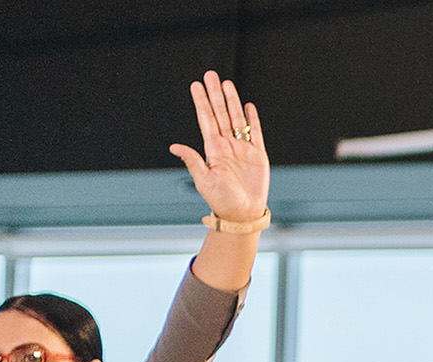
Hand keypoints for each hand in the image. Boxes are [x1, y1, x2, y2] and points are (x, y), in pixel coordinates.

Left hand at [169, 71, 269, 223]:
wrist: (243, 214)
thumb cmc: (221, 201)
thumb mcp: (204, 181)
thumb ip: (193, 161)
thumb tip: (174, 147)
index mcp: (213, 150)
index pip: (206, 119)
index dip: (201, 102)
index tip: (196, 85)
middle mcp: (227, 145)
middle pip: (220, 113)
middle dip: (215, 94)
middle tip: (211, 75)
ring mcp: (242, 149)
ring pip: (237, 119)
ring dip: (232, 101)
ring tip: (227, 84)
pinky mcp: (258, 155)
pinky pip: (255, 133)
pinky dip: (253, 119)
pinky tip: (248, 106)